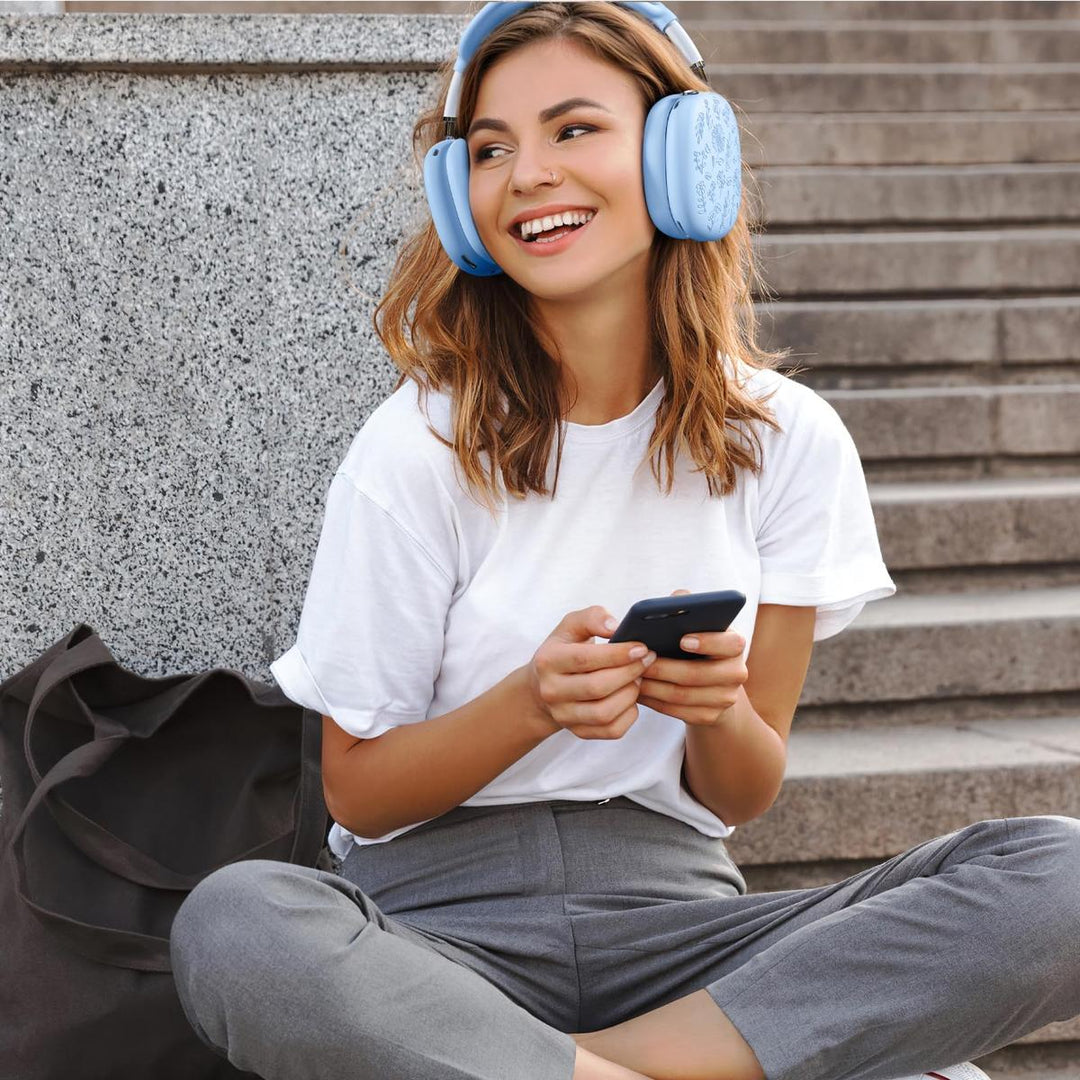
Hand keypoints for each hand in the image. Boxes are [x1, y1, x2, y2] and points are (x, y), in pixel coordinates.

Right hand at [526, 606, 655, 740]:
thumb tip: (615, 626)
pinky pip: (612, 730)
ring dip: (630, 694)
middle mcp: (551, 691)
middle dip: (629, 672)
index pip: (585, 658)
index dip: (617, 654)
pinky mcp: (579, 732)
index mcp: (548, 660)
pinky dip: (629, 715)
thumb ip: (592, 617)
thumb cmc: (565, 650)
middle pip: (597, 687)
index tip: (641, 648)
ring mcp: (564, 715)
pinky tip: (630, 697)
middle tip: (646, 660)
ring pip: (604, 713)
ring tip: (637, 678)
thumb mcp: (571, 626)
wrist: (544, 686)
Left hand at [637, 590, 747, 726]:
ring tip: (631, 676)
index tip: (681, 639)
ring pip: (684, 695)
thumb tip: (677, 597)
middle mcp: (736, 672)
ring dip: (654, 686)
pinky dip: (655, 702)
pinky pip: (678, 711)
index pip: (730, 643)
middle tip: (640, 660)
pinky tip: (638, 692)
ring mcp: (725, 698)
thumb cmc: (694, 645)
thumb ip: (688, 607)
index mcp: (735, 645)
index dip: (707, 642)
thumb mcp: (695, 625)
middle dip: (665, 668)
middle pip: (698, 674)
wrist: (710, 684)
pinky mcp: (710, 717)